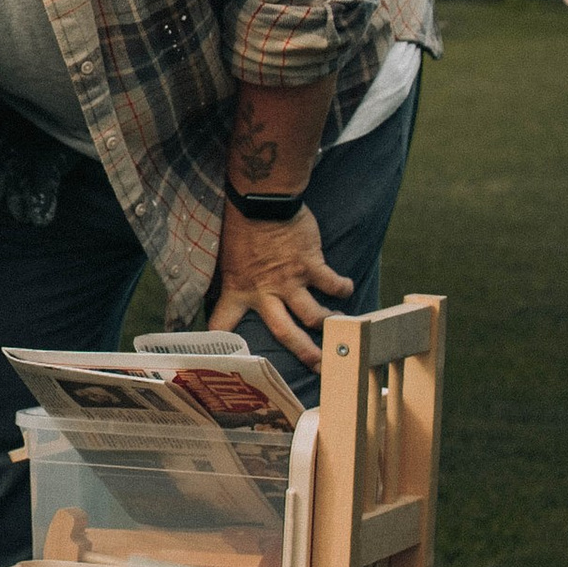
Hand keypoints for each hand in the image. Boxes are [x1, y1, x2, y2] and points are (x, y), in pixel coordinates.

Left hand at [208, 200, 351, 368]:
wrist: (261, 200)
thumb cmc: (242, 224)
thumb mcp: (227, 257)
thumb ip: (235, 276)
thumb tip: (237, 283)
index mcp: (238, 288)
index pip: (223, 322)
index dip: (221, 341)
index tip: (224, 357)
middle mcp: (265, 291)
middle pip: (284, 332)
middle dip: (303, 352)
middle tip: (319, 366)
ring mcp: (290, 280)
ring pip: (313, 315)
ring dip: (329, 323)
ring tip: (340, 326)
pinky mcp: (310, 264)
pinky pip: (331, 283)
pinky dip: (342, 287)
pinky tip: (346, 288)